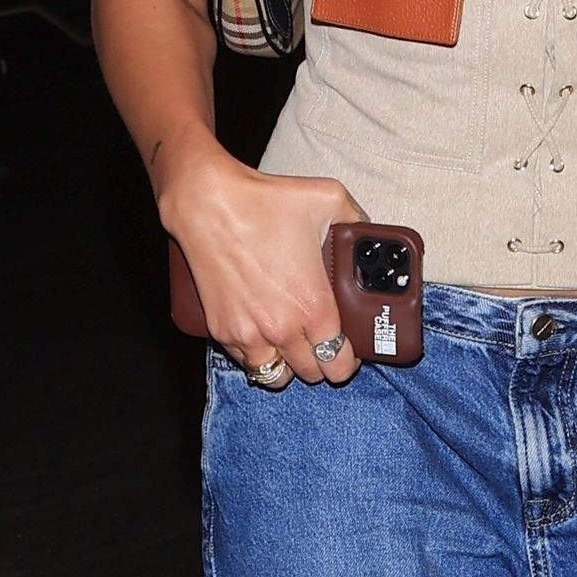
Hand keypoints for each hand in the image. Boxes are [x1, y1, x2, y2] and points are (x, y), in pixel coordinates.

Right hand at [158, 135, 366, 388]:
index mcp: (313, 306)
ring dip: (288, 366)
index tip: (349, 348)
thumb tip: (367, 229)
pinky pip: (245, 362)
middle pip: (312, 373)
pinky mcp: (221, 329)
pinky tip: (263, 336)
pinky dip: (257, 355)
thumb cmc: (265, 201)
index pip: (340, 362)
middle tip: (322, 340)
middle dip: (322, 361)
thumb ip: (357, 218)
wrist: (208, 204)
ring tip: (292, 345)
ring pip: (276, 377)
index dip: (350, 359)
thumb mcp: (329, 199)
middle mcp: (281, 328)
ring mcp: (248, 334)